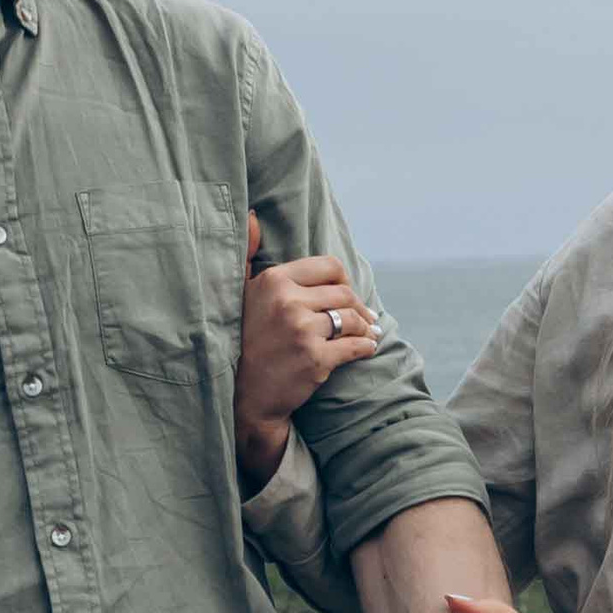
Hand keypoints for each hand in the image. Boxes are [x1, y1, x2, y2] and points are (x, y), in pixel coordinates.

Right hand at [235, 209, 382, 490]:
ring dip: (366, 327)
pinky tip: (368, 348)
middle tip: (366, 318)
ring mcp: (302, 330)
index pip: (328, 266)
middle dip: (358, 307)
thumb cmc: (246, 343)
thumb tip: (253, 216)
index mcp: (273, 280)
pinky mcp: (315, 359)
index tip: (346, 295)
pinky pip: (355, 346)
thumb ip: (248, 255)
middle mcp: (287, 301)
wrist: (244, 396)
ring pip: (352, 319)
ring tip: (370, 332)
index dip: (343, 280)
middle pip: (344, 294)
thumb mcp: (242, 294)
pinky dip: (367, 346)